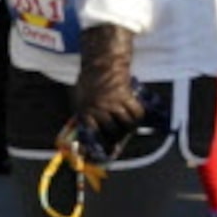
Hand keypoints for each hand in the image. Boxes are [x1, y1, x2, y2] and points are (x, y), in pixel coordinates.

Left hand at [66, 24, 144, 162]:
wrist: (102, 63)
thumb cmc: (88, 81)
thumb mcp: (78, 98)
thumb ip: (83, 114)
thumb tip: (85, 133)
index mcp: (86, 110)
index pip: (93, 134)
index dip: (98, 145)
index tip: (101, 153)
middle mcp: (100, 108)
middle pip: (112, 131)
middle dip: (116, 138)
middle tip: (118, 141)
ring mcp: (114, 102)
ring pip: (126, 124)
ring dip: (127, 128)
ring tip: (127, 129)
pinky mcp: (126, 96)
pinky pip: (136, 113)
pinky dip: (137, 117)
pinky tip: (134, 118)